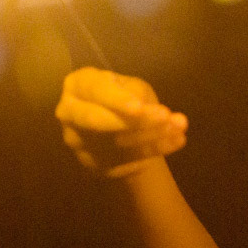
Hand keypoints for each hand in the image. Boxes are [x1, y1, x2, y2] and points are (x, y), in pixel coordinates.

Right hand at [54, 67, 187, 178]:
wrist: (124, 130)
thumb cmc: (127, 99)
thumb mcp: (133, 88)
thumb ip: (136, 95)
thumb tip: (147, 111)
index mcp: (78, 85)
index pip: (94, 90)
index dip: (117, 100)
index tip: (140, 107)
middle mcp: (68, 112)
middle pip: (96, 119)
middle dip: (133, 120)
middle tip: (166, 118)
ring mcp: (76, 141)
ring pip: (113, 141)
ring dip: (151, 135)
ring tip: (179, 128)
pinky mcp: (91, 163)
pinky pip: (123, 159)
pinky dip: (153, 150)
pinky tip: (176, 141)